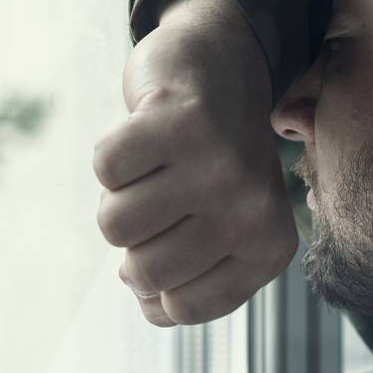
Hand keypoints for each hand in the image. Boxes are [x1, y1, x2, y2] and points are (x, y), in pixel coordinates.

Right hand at [93, 0, 298, 326]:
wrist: (224, 64)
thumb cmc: (212, 160)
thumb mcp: (220, 228)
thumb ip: (185, 279)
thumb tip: (137, 291)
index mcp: (268, 247)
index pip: (183, 309)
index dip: (156, 285)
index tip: (170, 244)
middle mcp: (251, 210)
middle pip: (145, 272)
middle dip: (134, 242)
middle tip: (159, 199)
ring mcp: (217, 164)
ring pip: (115, 224)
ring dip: (118, 195)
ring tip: (154, 167)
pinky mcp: (178, 120)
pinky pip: (105, 169)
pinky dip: (112, 153)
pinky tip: (144, 134)